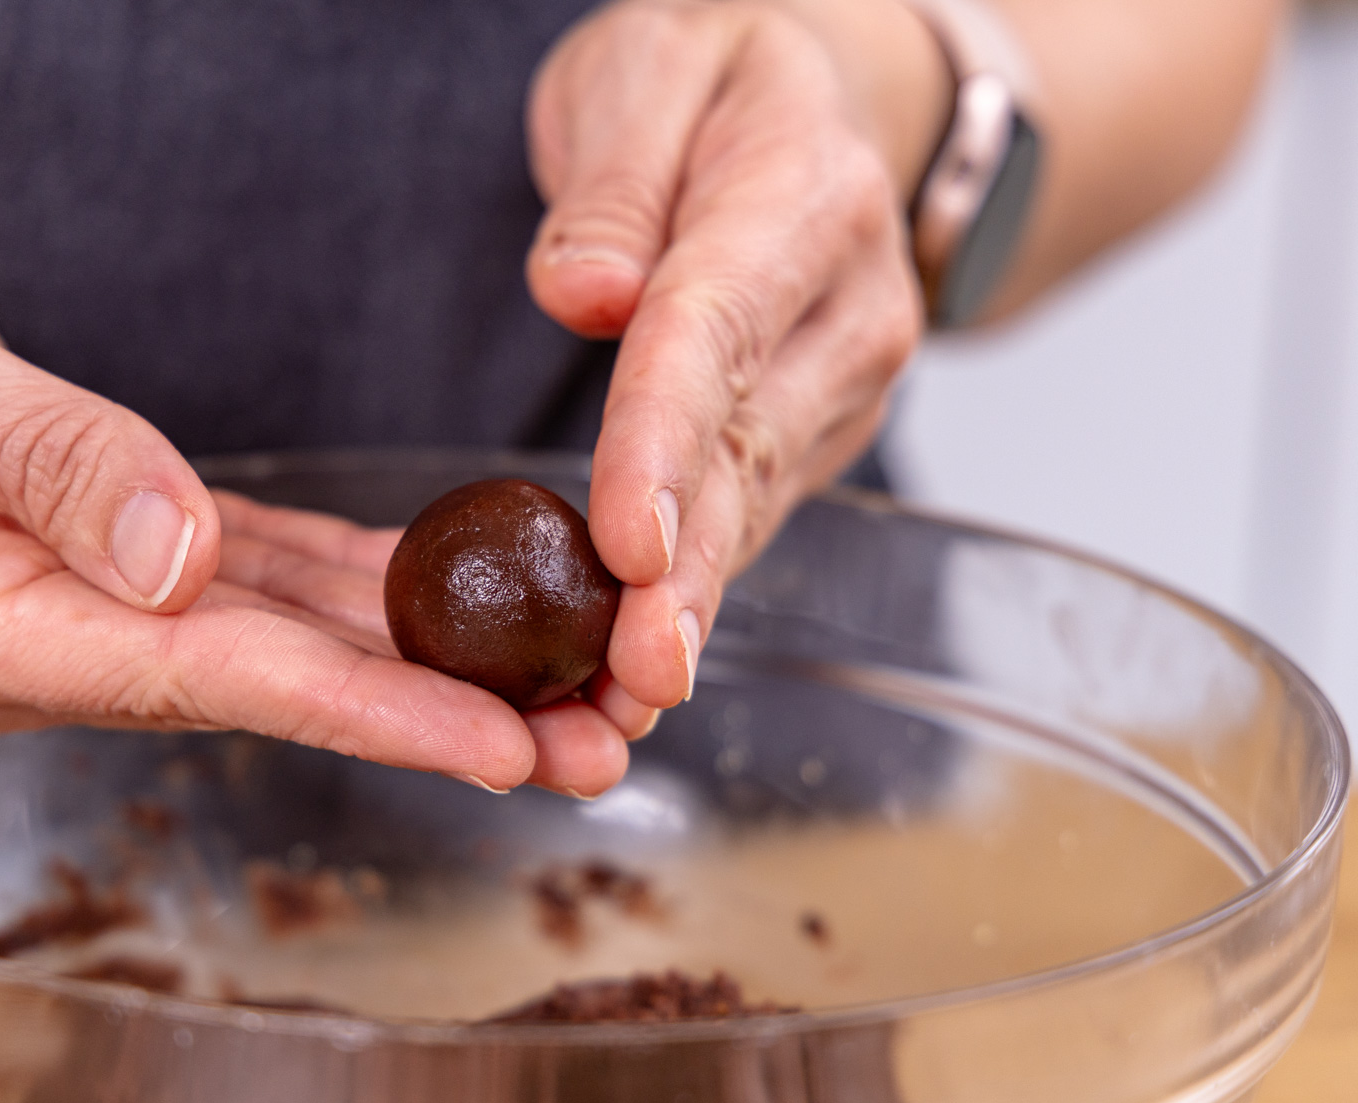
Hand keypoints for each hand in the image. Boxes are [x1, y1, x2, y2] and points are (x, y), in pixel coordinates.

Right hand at [0, 130, 637, 794]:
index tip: (498, 741)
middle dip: (426, 714)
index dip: (354, 705)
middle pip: (248, 686)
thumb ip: (28, 450)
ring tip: (568, 689)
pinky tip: (446, 593)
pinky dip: (342, 589)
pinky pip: (233, 579)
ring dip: (411, 663)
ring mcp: (44, 608)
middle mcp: (2, 645)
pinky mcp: (79, 552)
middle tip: (598, 745)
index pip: (185, 676)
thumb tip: (175, 553)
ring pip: (259, 641)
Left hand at [526, 0, 949, 705]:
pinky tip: (643, 668)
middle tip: (635, 676)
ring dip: (692, 608)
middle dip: (688, 573)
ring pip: (755, 505)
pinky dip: (696, 592)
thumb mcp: (646, 68)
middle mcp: (842, 304)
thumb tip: (587, 293)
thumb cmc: (710, 82)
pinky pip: (748, 513)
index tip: (625, 542)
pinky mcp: (812, 429)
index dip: (663, 445)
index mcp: (796, 193)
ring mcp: (839, 379)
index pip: (713, 332)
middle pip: (747, 449)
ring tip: (624, 706)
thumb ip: (615, 177)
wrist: (820, 105)